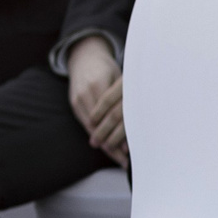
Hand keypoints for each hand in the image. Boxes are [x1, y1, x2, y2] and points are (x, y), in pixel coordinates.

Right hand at [66, 36, 128, 165]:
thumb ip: (127, 96)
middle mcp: (87, 93)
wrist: (84, 56)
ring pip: (91, 127)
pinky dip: (95, 135)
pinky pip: (84, 122)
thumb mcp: (120, 77)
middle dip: (112, 145)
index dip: (120, 134)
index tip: (131, 149)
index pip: (112, 116)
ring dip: (104, 143)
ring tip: (117, 158)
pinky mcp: (74, 102)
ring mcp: (78, 98)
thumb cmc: (108, 68)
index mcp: (100, 85)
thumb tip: (143, 118)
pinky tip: (104, 146)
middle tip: (125, 161)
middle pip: (100, 125)